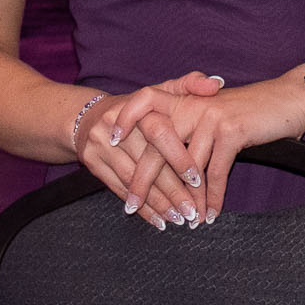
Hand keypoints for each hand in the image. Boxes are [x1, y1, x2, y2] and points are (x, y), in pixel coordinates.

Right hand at [73, 73, 223, 228]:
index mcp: (136, 108)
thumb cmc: (137, 108)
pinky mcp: (92, 163)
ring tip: (180, 219)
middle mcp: (115, 126)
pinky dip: (141, 207)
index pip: (159, 133)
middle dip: (172, 189)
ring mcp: (100, 145)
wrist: (87, 116)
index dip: (178, 157)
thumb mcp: (160, 91)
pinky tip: (159, 221)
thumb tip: (217, 84)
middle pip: (147, 162)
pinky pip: (118, 190)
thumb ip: (189, 85)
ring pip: (133, 180)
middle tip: (193, 210)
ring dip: (158, 203)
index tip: (197, 178)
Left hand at [104, 73, 304, 223]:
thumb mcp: (215, 113)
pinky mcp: (230, 132)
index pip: (144, 101)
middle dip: (143, 182)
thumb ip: (190, 128)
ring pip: (185, 168)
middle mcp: (193, 106)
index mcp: (186, 99)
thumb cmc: (253, 112)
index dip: (127, 119)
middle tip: (131, 207)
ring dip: (182, 200)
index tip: (113, 144)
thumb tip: (167, 161)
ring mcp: (210, 118)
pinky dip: (212, 198)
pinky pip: (215, 173)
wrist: (290, 100)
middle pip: (156, 147)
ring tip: (179, 222)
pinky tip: (209, 215)